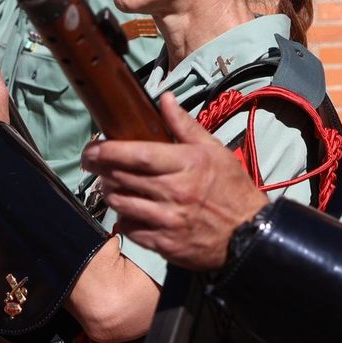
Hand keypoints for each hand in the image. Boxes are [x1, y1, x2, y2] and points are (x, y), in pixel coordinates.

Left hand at [81, 93, 267, 271]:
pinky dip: (123, 218)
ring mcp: (168, 220)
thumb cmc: (232, 189)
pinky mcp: (165, 244)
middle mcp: (175, 192)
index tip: (92, 148)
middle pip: (122, 178)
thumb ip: (185, 126)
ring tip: (111, 185)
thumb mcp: (214, 151)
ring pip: (121, 203)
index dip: (107, 151)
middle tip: (95, 164)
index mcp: (187, 165)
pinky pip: (130, 229)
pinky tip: (129, 210)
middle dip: (101, 170)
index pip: (137, 155)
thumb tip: (165, 98)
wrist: (249, 234)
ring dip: (109, 192)